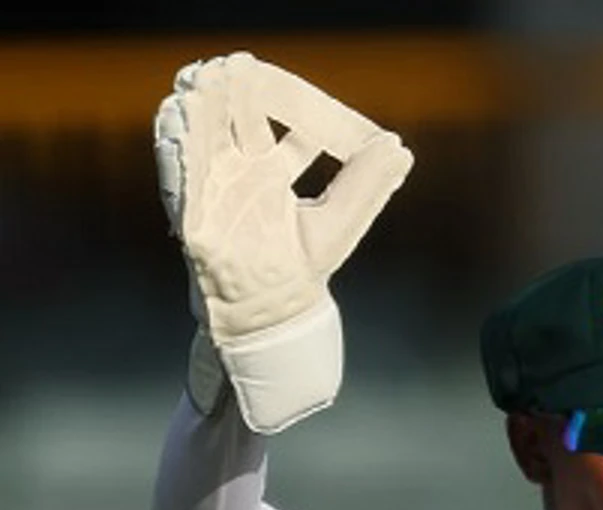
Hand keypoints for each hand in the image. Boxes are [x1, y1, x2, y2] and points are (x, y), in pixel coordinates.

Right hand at [155, 52, 411, 431]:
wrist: (274, 323)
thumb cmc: (302, 273)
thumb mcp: (339, 223)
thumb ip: (367, 186)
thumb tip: (401, 148)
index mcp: (267, 173)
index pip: (267, 121)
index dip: (271, 96)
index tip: (262, 69)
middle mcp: (236, 179)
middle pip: (228, 123)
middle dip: (228, 94)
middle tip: (231, 66)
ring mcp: (212, 199)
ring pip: (197, 144)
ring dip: (195, 115)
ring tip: (199, 86)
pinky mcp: (193, 225)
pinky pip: (178, 183)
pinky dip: (177, 154)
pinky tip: (175, 125)